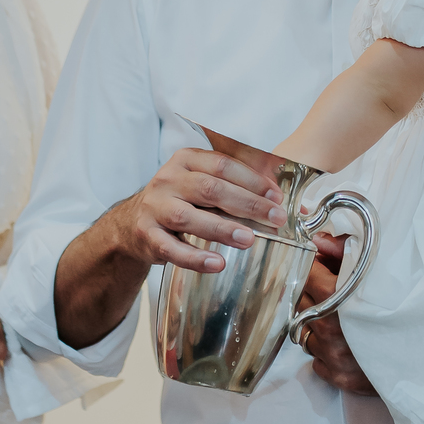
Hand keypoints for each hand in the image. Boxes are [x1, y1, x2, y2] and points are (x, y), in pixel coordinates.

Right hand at [116, 146, 286, 275]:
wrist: (132, 222)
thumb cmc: (180, 201)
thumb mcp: (203, 187)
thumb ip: (240, 192)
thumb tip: (290, 208)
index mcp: (187, 160)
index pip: (223, 166)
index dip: (252, 181)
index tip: (276, 198)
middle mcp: (168, 179)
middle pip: (210, 188)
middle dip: (247, 203)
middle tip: (274, 219)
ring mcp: (155, 207)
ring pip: (189, 217)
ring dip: (221, 228)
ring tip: (248, 239)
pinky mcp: (146, 234)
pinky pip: (171, 248)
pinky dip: (195, 258)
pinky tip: (217, 263)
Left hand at [297, 235, 377, 396]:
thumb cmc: (404, 309)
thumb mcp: (377, 270)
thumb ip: (342, 252)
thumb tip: (318, 240)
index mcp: (337, 298)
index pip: (306, 274)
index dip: (313, 267)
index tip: (322, 265)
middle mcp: (330, 328)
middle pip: (302, 302)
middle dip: (313, 293)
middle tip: (334, 291)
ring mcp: (332, 354)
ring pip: (305, 333)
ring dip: (317, 324)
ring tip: (341, 318)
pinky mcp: (338, 375)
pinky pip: (316, 360)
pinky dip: (325, 351)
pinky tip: (345, 343)